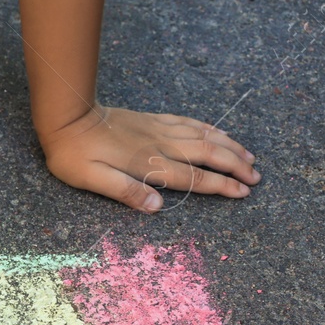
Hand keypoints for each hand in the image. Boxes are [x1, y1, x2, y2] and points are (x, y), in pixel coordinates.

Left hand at [39, 105, 260, 212]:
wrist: (67, 117)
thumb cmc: (74, 155)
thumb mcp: (93, 180)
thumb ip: (126, 192)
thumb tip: (158, 207)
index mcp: (149, 164)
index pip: (194, 178)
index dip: (221, 185)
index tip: (243, 192)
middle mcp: (160, 144)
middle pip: (208, 154)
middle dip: (236, 166)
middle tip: (256, 177)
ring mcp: (158, 129)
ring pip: (204, 136)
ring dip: (229, 146)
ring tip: (250, 156)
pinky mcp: (152, 120)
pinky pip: (188, 122)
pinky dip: (209, 128)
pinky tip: (218, 132)